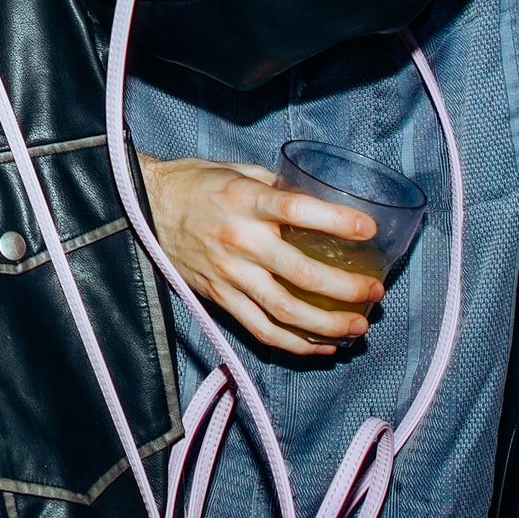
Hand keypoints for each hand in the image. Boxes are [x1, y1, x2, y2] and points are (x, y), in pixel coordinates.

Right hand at [142, 157, 382, 356]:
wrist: (143, 208)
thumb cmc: (194, 185)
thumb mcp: (236, 171)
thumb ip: (276, 188)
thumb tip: (318, 201)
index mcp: (245, 201)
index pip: (298, 210)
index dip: (337, 221)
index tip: (369, 229)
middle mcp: (239, 240)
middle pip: (302, 274)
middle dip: (347, 289)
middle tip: (375, 293)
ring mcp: (229, 274)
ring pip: (286, 312)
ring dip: (329, 325)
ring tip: (358, 327)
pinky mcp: (220, 298)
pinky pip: (262, 330)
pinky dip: (296, 345)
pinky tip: (323, 346)